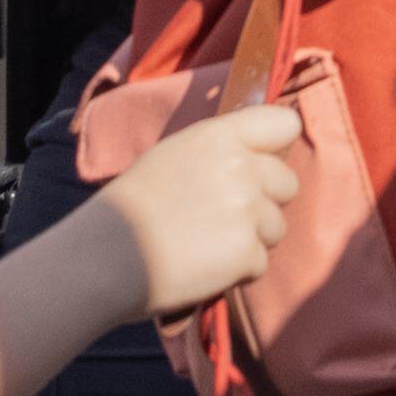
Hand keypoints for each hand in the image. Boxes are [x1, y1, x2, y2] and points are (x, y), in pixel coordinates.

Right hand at [97, 96, 304, 315]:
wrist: (107, 255)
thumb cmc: (133, 206)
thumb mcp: (175, 154)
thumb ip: (220, 150)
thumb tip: (257, 156)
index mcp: (221, 136)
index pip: (285, 124)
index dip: (276, 149)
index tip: (260, 165)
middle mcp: (241, 168)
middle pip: (288, 183)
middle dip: (264, 204)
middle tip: (223, 217)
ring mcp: (247, 210)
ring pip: (276, 227)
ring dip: (251, 240)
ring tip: (207, 244)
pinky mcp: (246, 252)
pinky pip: (260, 263)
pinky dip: (238, 271)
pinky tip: (204, 266)